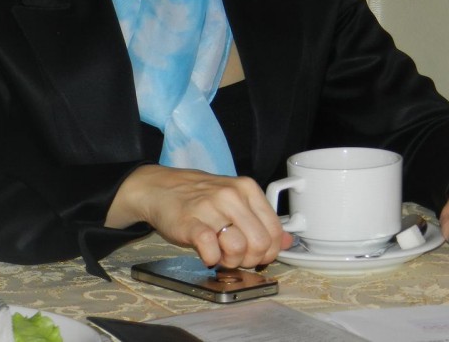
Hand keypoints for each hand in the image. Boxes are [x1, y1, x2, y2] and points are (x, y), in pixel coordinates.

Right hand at [107, 164, 292, 267]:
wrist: (161, 188)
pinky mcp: (190, 222)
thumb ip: (262, 220)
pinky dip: (211, 258)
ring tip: (219, 252)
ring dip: (230, 260)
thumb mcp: (235, 200)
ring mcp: (210, 207)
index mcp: (247, 189)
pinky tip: (206, 252)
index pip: (274, 231)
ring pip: (238, 248)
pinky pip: (210, 249)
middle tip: (234, 255)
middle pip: (259, 243)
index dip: (267, 251)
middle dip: (249, 258)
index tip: (253, 253)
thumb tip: (287, 241)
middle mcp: (232, 195)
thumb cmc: (200, 197)